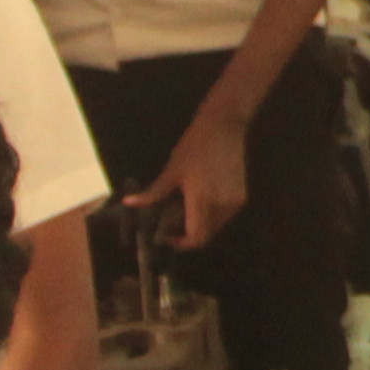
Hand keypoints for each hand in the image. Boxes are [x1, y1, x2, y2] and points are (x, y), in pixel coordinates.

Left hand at [128, 113, 249, 250]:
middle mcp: (222, 207)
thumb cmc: (194, 146)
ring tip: (186, 208)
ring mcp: (234, 203)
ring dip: (200, 224)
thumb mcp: (172, 171)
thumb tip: (128, 203)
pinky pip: (224, 216)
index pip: (196, 238)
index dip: (181, 243)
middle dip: (189, 233)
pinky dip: (211, 215)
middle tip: (173, 221)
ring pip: (215, 227)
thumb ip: (153, 193)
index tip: (167, 236)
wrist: (224, 127)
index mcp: (203, 202)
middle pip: (206, 235)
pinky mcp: (241, 197)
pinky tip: (201, 199)